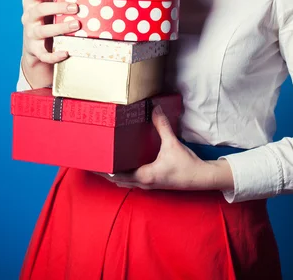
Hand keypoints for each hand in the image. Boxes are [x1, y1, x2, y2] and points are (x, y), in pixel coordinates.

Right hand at [20, 0, 80, 86]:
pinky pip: (43, 54)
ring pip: (43, 31)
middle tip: (76, 6)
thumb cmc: (44, 16)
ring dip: (60, 28)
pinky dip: (54, 54)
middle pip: (40, 10)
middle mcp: (28, 17)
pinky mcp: (35, 50)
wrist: (34, 45)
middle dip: (58, 7)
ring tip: (76, 25)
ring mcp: (31, 34)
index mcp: (31, 2)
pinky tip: (66, 52)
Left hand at [99, 105, 233, 191]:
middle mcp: (143, 182)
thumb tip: (154, 109)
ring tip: (102, 164)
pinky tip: (122, 167)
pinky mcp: (153, 183)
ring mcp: (148, 185)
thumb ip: (162, 126)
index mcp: (144, 175)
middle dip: (104, 173)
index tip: (92, 164)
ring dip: (113, 175)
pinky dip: (123, 175)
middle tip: (92, 162)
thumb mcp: (172, 144)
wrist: (200, 178)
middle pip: (116, 180)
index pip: (116, 174)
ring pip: (124, 182)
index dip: (103, 170)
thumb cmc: (186, 164)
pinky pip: (132, 181)